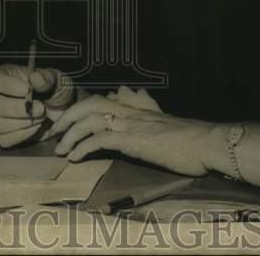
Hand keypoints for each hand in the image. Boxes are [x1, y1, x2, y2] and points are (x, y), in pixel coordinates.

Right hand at [0, 64, 74, 147]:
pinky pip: (4, 140)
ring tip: (41, 118)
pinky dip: (21, 136)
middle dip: (16, 109)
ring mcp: (1, 117)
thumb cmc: (57, 90)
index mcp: (6, 76)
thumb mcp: (56, 80)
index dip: (6, 85)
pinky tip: (36, 128)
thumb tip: (34, 77)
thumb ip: (46, 78)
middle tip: (40, 108)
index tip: (26, 89)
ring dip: (20, 123)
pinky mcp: (8, 135)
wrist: (65, 111)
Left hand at [46, 94, 213, 175]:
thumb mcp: (160, 129)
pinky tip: (75, 158)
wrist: (206, 143)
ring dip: (70, 134)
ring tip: (60, 149)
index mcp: (134, 110)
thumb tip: (131, 132)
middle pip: (87, 104)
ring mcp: (130, 125)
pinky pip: (100, 139)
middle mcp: (129, 112)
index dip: (77, 110)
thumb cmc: (188, 141)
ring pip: (90, 120)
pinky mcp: (133, 140)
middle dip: (66, 118)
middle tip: (53, 134)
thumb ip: (143, 127)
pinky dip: (84, 147)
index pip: (98, 101)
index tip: (64, 124)